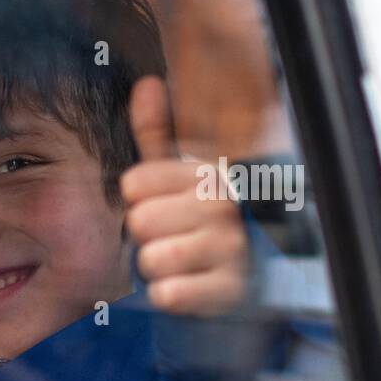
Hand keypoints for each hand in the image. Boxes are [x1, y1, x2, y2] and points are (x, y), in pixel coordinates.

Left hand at [120, 76, 249, 316]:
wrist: (246, 276)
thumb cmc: (200, 223)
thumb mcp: (180, 176)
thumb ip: (157, 134)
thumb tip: (147, 84)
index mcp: (207, 174)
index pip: (134, 183)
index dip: (137, 201)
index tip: (159, 206)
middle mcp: (223, 206)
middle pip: (139, 221)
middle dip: (144, 237)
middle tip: (170, 238)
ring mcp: (231, 249)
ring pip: (151, 259)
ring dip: (155, 269)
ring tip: (179, 264)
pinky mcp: (231, 290)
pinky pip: (169, 294)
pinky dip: (168, 296)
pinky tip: (186, 286)